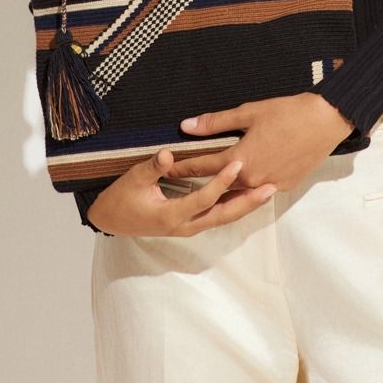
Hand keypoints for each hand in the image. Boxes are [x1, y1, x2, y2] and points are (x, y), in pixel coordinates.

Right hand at [86, 146, 278, 237]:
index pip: (204, 198)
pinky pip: (218, 216)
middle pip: (223, 215)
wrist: (112, 220)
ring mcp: (189, 228)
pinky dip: (236, 207)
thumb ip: (153, 167)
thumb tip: (168, 154)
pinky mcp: (192, 225)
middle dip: (247, 202)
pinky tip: (250, 196)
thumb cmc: (122, 197)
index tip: (238, 163)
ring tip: (268, 191)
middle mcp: (185, 226)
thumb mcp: (134, 179)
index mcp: (171, 215)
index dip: (221, 181)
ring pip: (224, 218)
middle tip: (270, 187)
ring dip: (246, 206)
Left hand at [168, 92, 355, 193]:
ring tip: (206, 188)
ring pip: (240, 192)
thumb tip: (187, 126)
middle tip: (181, 182)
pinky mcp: (286, 186)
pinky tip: (241, 183)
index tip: (167, 169)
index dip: (183, 167)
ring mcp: (271, 185)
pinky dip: (248, 187)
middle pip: (219, 184)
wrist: (326, 120)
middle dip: (199, 182)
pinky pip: (260, 190)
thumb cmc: (289, 112)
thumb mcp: (249, 112)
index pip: (203, 166)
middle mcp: (253, 179)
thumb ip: (216, 122)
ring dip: (223, 189)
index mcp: (241, 160)